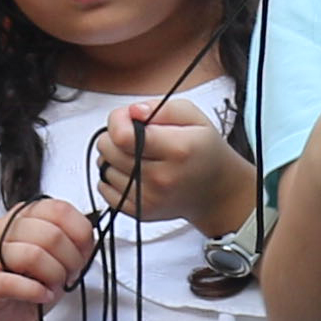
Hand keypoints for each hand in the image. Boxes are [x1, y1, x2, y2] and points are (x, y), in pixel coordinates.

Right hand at [0, 194, 96, 320]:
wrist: (7, 318)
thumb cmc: (33, 286)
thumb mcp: (62, 259)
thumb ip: (76, 243)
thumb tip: (88, 237)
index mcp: (24, 216)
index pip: (59, 209)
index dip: (79, 235)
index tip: (80, 253)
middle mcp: (4, 228)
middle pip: (51, 233)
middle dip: (70, 260)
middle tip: (67, 274)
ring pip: (34, 255)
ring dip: (53, 276)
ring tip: (52, 286)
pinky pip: (14, 282)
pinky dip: (36, 292)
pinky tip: (42, 295)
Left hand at [93, 92, 250, 232]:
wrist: (216, 190)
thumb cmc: (203, 150)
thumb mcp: (193, 116)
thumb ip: (161, 108)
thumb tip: (133, 112)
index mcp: (177, 149)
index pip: (122, 135)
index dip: (117, 121)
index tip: (128, 119)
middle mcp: (162, 177)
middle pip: (109, 151)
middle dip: (113, 137)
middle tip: (132, 136)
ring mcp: (150, 198)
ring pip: (105, 169)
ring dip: (113, 158)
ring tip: (135, 154)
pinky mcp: (141, 212)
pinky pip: (105, 191)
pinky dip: (111, 178)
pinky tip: (130, 171)